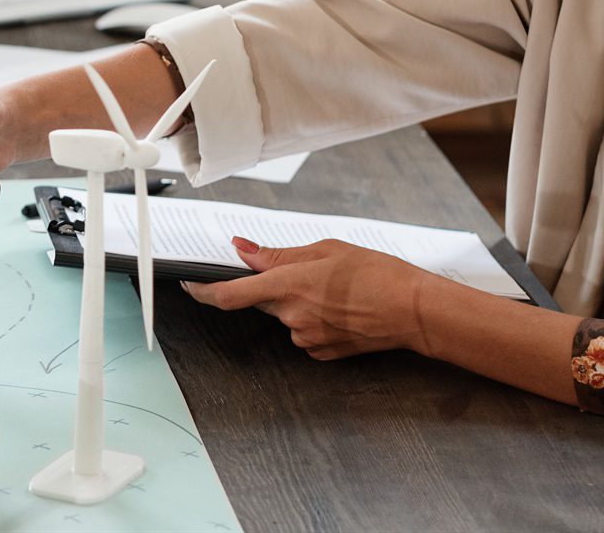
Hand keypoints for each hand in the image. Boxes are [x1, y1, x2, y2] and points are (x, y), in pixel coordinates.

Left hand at [180, 237, 435, 358]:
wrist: (414, 311)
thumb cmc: (377, 274)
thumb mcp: (325, 250)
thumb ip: (277, 254)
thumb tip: (241, 250)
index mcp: (288, 286)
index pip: (229, 295)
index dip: (203, 292)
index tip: (188, 285)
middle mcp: (292, 316)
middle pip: (262, 301)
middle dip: (273, 286)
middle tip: (309, 275)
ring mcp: (306, 338)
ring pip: (286, 316)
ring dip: (298, 302)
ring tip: (337, 290)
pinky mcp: (322, 352)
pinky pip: (304, 333)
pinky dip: (314, 319)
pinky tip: (342, 309)